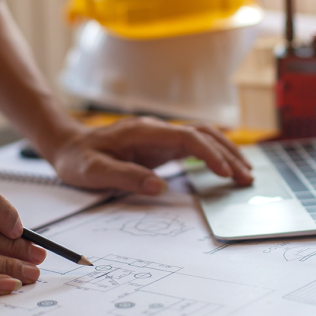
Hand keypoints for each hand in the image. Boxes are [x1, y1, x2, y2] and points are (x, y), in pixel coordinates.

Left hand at [49, 117, 253, 194]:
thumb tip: (158, 186)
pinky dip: (214, 155)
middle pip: (203, 134)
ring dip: (226, 152)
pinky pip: (194, 146)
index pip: (186, 137)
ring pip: (203, 137)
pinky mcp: (161, 145)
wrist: (68, 145)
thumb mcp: (94, 171)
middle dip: (228, 154)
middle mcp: (157, 129)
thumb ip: (125, 176)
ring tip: (245, 173)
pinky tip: (226, 167)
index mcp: (143, 131)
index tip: (225, 172)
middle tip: (247, 177)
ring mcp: (161, 136)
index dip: (209, 153)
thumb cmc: (78, 158)